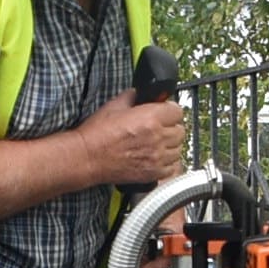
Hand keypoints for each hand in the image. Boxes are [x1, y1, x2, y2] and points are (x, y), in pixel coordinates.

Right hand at [75, 92, 190, 188]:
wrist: (88, 158)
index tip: (165, 112)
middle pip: (180, 130)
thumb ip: (132, 97)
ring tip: (157, 144)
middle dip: (171, 127)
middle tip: (160, 128)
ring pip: (178, 149)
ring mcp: (157, 157)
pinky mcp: (153, 173)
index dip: (170, 110)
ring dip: (170, 145)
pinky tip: (156, 157)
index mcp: (150, 118)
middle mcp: (158, 137)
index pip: (177, 111)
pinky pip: (173, 166)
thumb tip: (139, 94)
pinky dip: (168, 162)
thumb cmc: (97, 134)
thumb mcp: (114, 106)